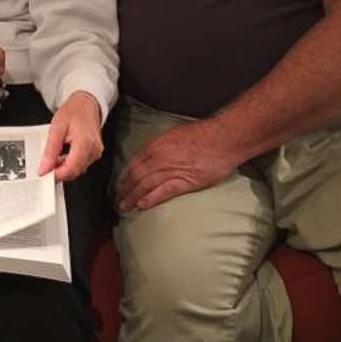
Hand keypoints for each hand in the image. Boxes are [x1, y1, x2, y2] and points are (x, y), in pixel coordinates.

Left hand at [38, 91, 102, 182]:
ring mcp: (95, 152)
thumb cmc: (74, 111)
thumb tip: (44, 168)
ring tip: (53, 156)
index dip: (57, 175)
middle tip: (45, 166)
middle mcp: (93, 150)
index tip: (44, 174)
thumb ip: (50, 150)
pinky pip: (80, 164)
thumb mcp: (56, 127)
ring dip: (63, 167)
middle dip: (59, 172)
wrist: (86, 104)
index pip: (71, 168)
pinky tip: (61, 155)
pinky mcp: (94, 153)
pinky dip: (69, 163)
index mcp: (85, 143)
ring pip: (77, 170)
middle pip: (75, 171)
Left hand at [116, 118, 240, 211]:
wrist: (223, 138)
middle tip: (117, 200)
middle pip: (136, 177)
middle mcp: (159, 158)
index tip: (119, 185)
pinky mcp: (185, 181)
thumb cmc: (202, 135)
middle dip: (124, 190)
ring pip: (145, 185)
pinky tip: (142, 205)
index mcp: (156, 146)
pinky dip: (151, 199)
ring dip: (132, 197)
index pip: (134, 164)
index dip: (124, 177)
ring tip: (124, 206)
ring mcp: (171, 170)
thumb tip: (150, 157)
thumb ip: (159, 147)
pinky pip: (163, 192)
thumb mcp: (173, 135)